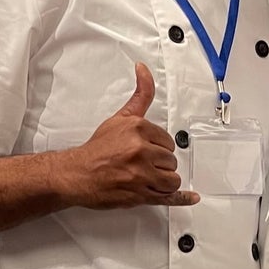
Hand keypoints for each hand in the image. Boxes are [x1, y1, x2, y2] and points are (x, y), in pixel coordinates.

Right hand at [53, 63, 199, 209]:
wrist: (77, 174)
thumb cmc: (97, 149)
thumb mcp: (120, 117)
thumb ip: (140, 95)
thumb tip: (143, 70)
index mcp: (138, 130)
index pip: (167, 141)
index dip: (158, 148)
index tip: (146, 150)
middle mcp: (141, 151)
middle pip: (170, 160)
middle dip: (159, 164)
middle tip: (141, 165)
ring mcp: (141, 174)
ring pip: (171, 179)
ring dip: (163, 180)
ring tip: (147, 178)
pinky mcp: (141, 194)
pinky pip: (168, 196)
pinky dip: (182, 199)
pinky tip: (191, 197)